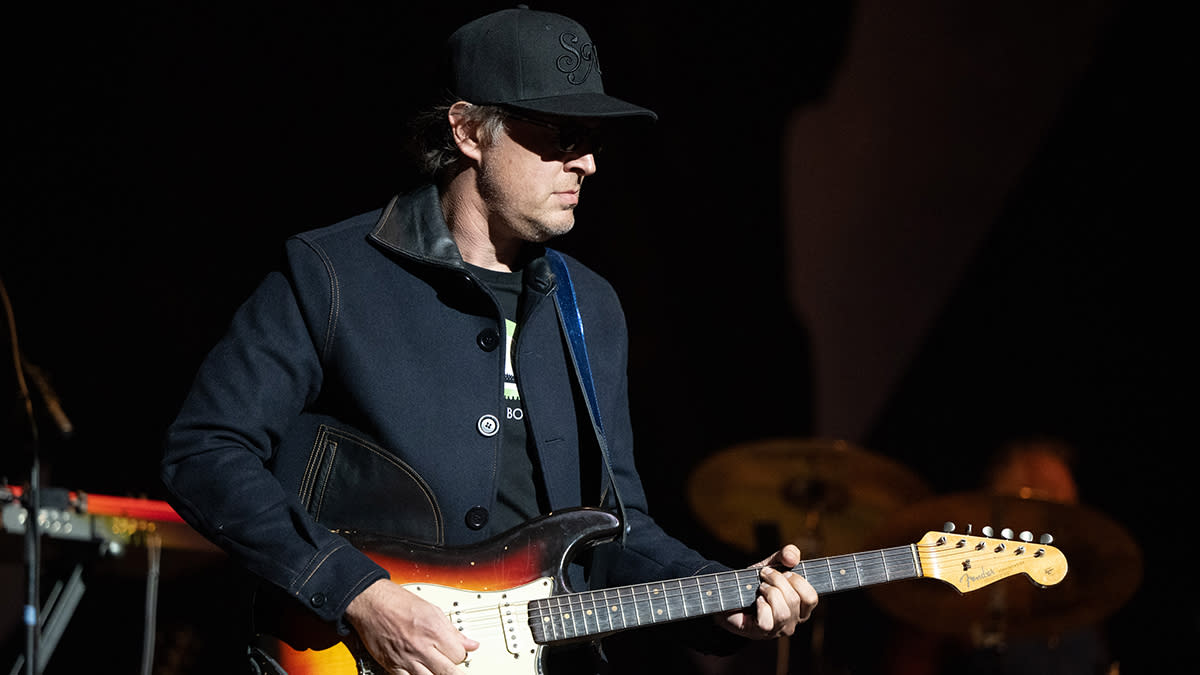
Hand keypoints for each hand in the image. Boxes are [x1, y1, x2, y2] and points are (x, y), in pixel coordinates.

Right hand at [344, 579, 479, 673]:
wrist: (371, 603)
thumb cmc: (399, 603)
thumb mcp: (432, 611)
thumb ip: (453, 631)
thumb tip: (472, 644)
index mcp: (434, 630)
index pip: (458, 655)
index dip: (460, 655)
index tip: (456, 653)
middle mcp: (421, 647)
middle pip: (448, 672)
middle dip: (454, 672)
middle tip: (454, 670)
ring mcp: (406, 659)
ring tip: (438, 670)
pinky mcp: (392, 666)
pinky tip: (421, 674)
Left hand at [717, 544, 817, 639]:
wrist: (731, 592)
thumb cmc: (756, 581)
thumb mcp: (773, 563)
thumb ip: (786, 555)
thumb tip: (792, 557)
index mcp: (801, 607)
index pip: (811, 597)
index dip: (797, 580)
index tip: (784, 572)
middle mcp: (793, 621)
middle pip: (794, 600)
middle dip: (777, 581)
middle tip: (765, 576)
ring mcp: (778, 629)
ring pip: (783, 613)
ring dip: (769, 593)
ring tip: (760, 589)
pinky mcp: (761, 632)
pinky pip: (767, 622)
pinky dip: (761, 607)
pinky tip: (756, 601)